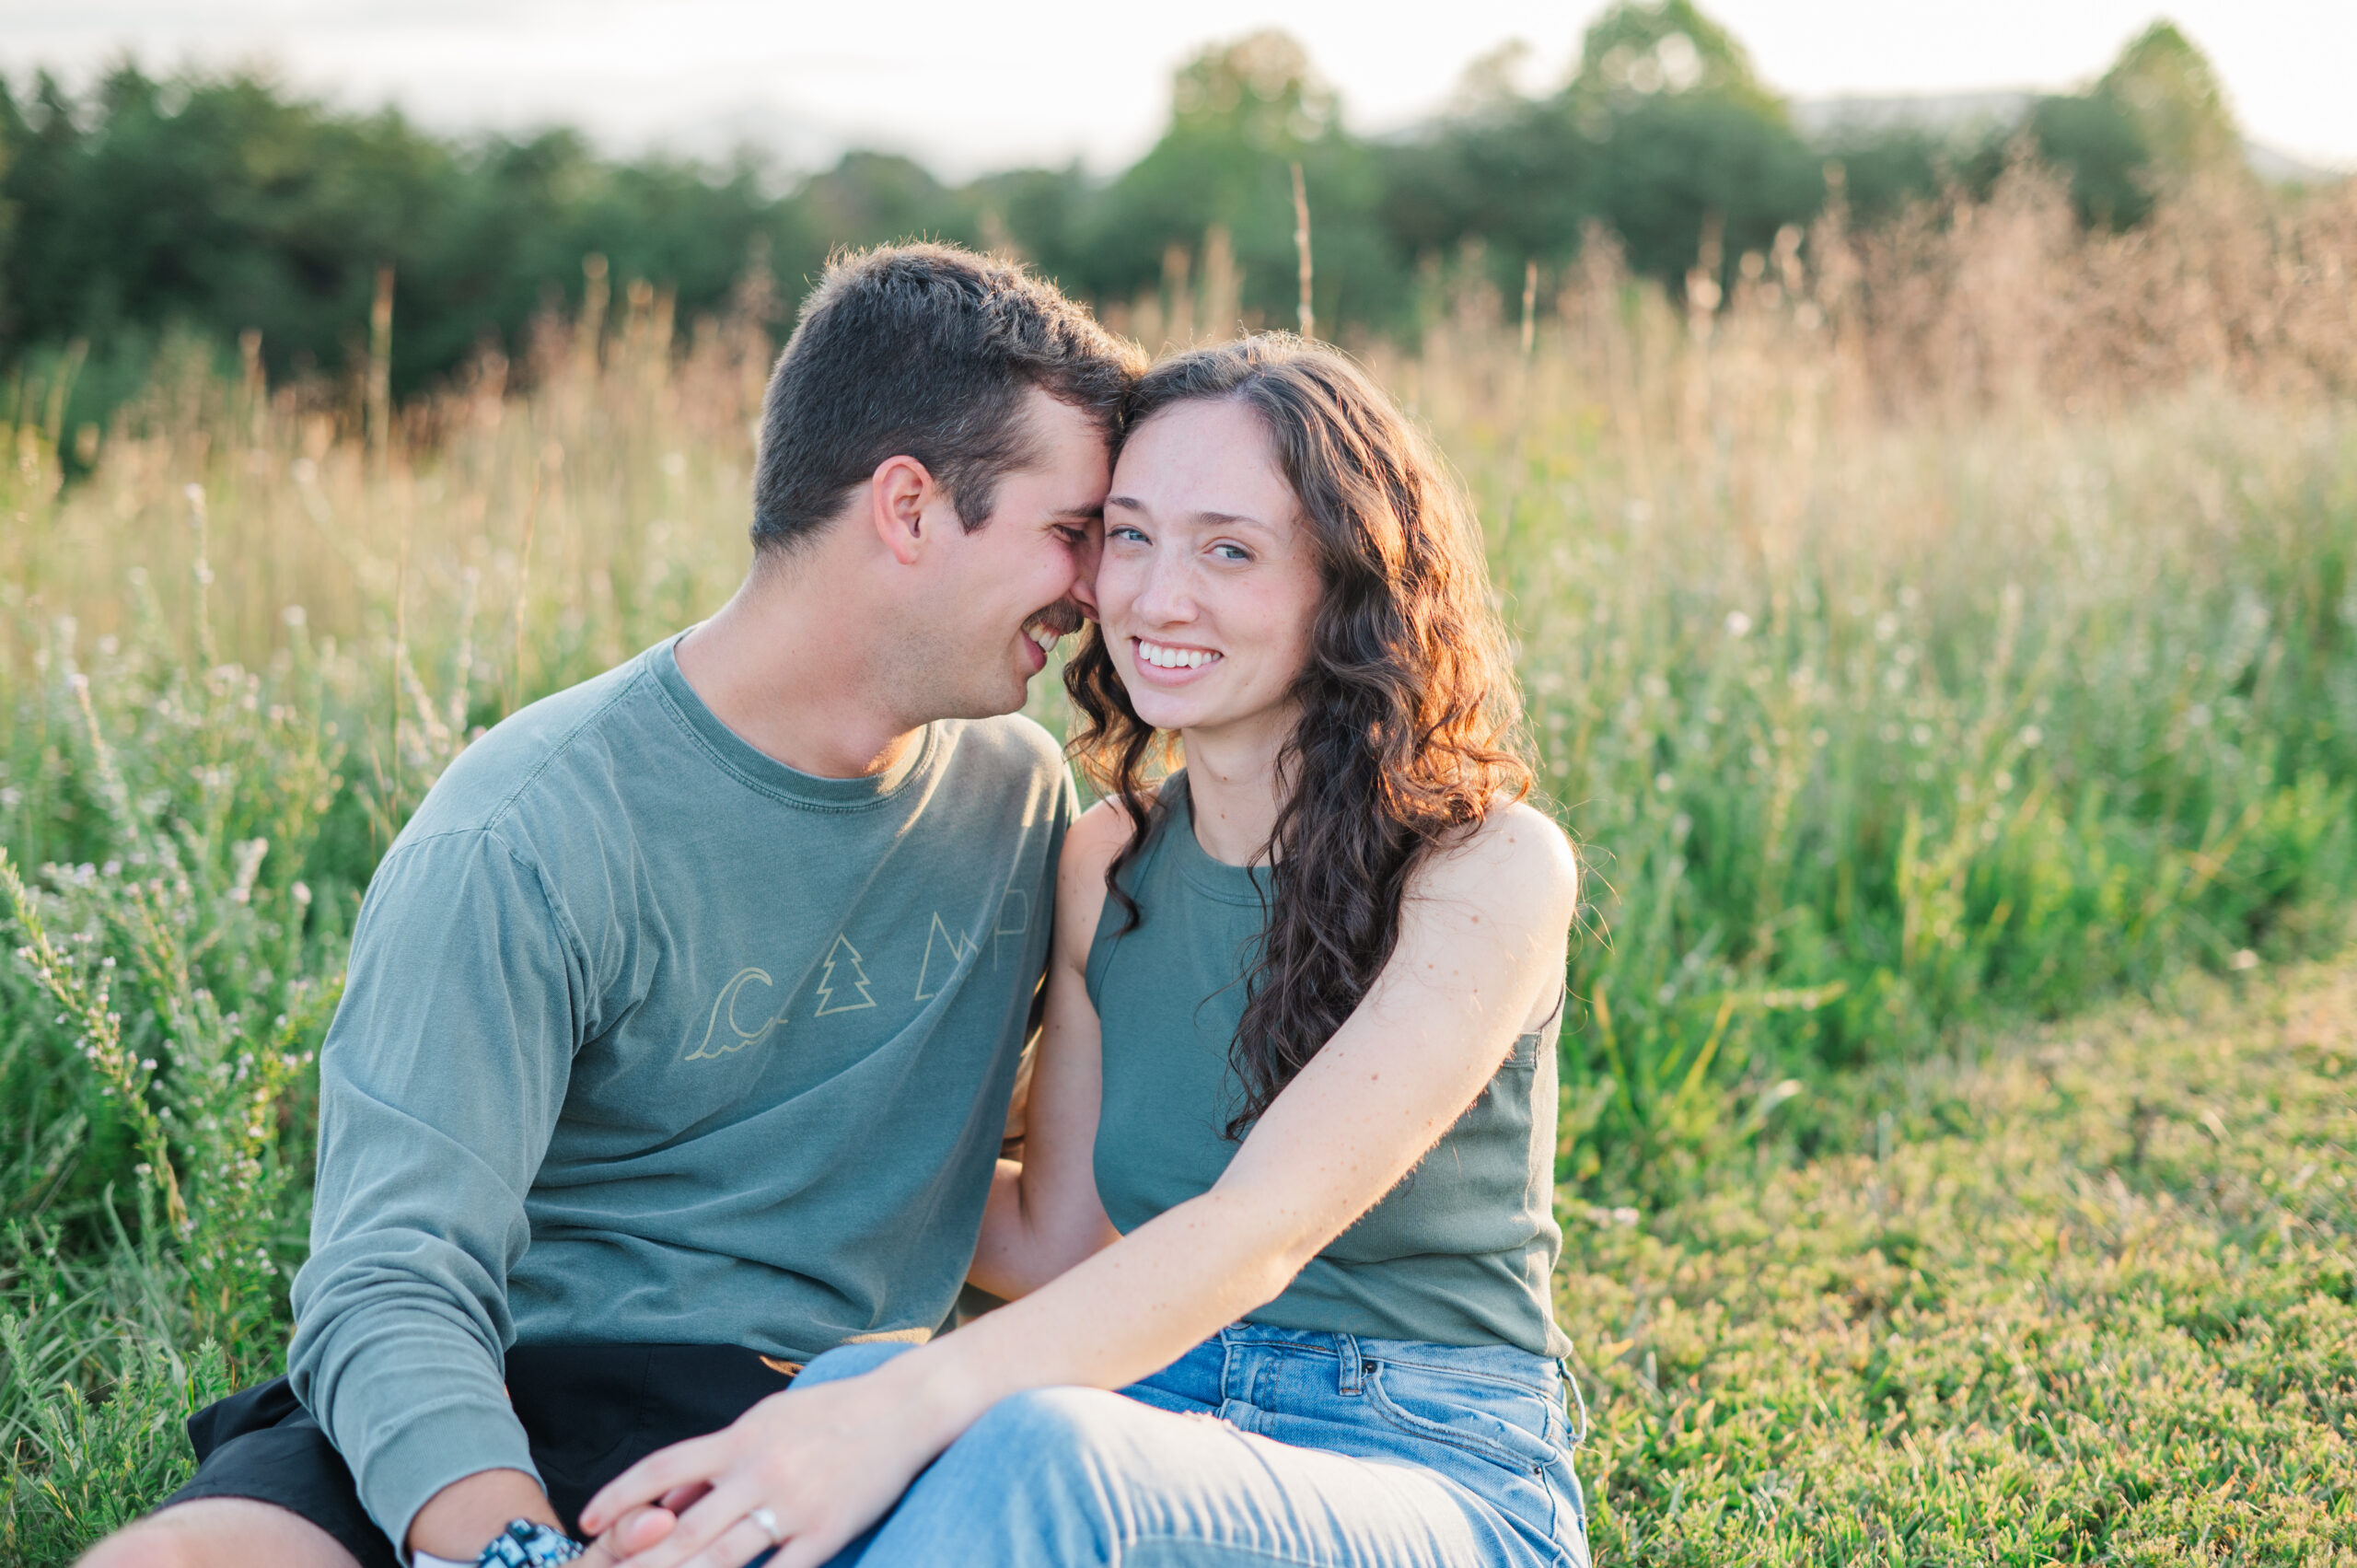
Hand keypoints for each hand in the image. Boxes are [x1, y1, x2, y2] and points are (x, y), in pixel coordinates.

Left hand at [580, 1369, 948, 1567]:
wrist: (904, 1409)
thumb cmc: (828, 1414)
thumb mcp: (764, 1420)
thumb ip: (715, 1460)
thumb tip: (665, 1500)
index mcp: (740, 1439)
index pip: (662, 1468)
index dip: (619, 1497)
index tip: (587, 1524)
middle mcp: (759, 1471)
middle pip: (684, 1528)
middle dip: (640, 1560)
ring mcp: (794, 1505)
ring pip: (723, 1559)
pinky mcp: (827, 1532)